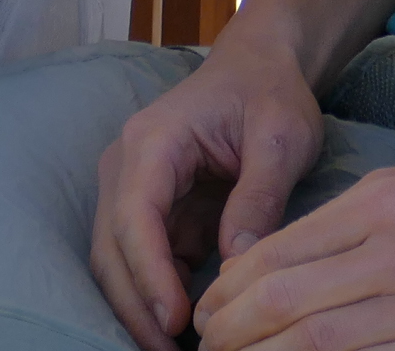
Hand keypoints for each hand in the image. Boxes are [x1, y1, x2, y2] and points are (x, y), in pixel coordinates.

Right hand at [94, 36, 329, 347]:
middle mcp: (128, 167)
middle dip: (136, 307)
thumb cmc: (270, 93)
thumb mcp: (282, 136)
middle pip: (112, 250)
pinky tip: (184, 329)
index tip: (175, 321)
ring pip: (118, 263)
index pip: (136, 217)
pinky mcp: (152, 212)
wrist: (259, 68)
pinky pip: (142, 263)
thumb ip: (260, 194)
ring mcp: (134, 191)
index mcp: (154, 141)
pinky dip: (157, 298)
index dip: (150, 275)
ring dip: (140, 309)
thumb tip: (238, 260)